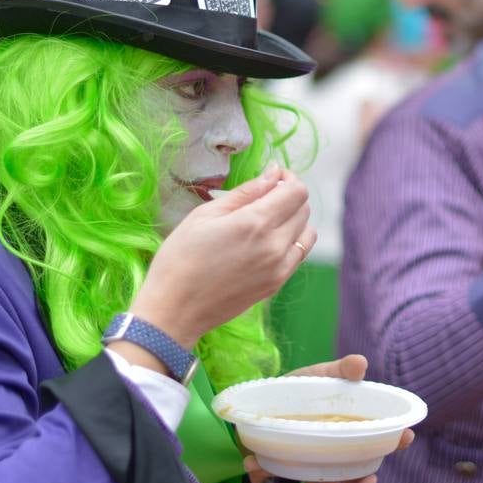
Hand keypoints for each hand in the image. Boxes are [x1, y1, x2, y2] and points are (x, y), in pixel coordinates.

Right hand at [131, 165, 314, 348]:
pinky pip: (300, 255)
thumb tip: (273, 174)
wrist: (175, 309)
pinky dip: (293, 241)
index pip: (296, 191)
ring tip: (268, 219)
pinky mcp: (277, 284)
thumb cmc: (181, 257)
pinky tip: (268, 240)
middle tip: (265, 196)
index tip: (273, 178)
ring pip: (307, 232)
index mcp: (255, 223)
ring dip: (295, 219)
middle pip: (304, 209)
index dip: (288, 178)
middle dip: (289, 195)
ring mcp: (279, 268)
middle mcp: (275, 245)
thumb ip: (245, 192)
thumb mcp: (205, 214)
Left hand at [242, 354, 415, 482]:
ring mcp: (312, 460)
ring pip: (325, 481)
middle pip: (358, 469)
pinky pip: (278, 471)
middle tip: (368, 480)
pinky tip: (255, 464)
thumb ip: (340, 371)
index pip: (381, 437)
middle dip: (364, 478)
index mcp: (350, 427)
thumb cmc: (303, 389)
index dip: (396, 439)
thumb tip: (360, 363)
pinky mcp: (283, 463)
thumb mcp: (322, 375)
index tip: (406, 436)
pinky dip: (267, 469)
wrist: (265, 402)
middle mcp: (336, 449)